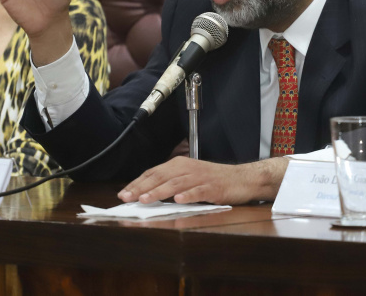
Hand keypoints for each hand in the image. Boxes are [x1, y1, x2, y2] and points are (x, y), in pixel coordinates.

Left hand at [118, 156, 287, 204]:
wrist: (242, 179)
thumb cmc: (214, 180)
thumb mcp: (189, 178)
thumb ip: (170, 183)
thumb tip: (146, 193)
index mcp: (179, 165)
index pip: (153, 173)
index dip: (137, 183)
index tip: (123, 194)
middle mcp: (187, 168)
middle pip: (161, 177)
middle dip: (142, 188)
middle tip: (127, 197)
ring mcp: (200, 177)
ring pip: (175, 184)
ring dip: (159, 192)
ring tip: (145, 199)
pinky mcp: (213, 187)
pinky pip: (198, 191)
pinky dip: (187, 195)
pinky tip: (178, 200)